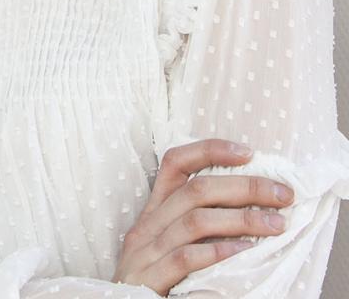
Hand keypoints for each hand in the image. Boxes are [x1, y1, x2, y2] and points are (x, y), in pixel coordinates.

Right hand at [112, 138, 294, 296]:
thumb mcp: (168, 244)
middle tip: (282, 194)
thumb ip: (197, 225)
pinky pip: (186, 258)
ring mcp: (146, 250)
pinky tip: (245, 251)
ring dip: (241, 219)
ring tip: (276, 224)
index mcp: (154, 210)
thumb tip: (250, 207)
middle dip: (244, 187)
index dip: (210, 151)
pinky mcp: (149, 277)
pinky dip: (218, 252)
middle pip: (196, 190)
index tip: (248, 152)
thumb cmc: (154, 280)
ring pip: (196, 221)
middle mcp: (148, 224)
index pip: (175, 163)